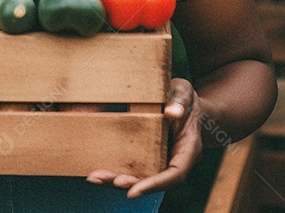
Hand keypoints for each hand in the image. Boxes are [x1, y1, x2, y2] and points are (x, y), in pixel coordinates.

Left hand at [86, 78, 202, 198]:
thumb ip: (180, 101)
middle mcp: (175, 160)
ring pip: (142, 177)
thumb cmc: (186, 99)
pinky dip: (117, 170)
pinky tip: (99, 172)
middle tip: (108, 181)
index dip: (155, 184)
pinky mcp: (149, 157)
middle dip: (130, 184)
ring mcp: (161, 160)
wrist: (186, 105)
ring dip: (118, 180)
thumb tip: (172, 112)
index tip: (134, 191)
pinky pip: (135, 167)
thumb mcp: (184, 93)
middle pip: (154, 180)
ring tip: (95, 178)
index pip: (175, 174)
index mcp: (188, 149)